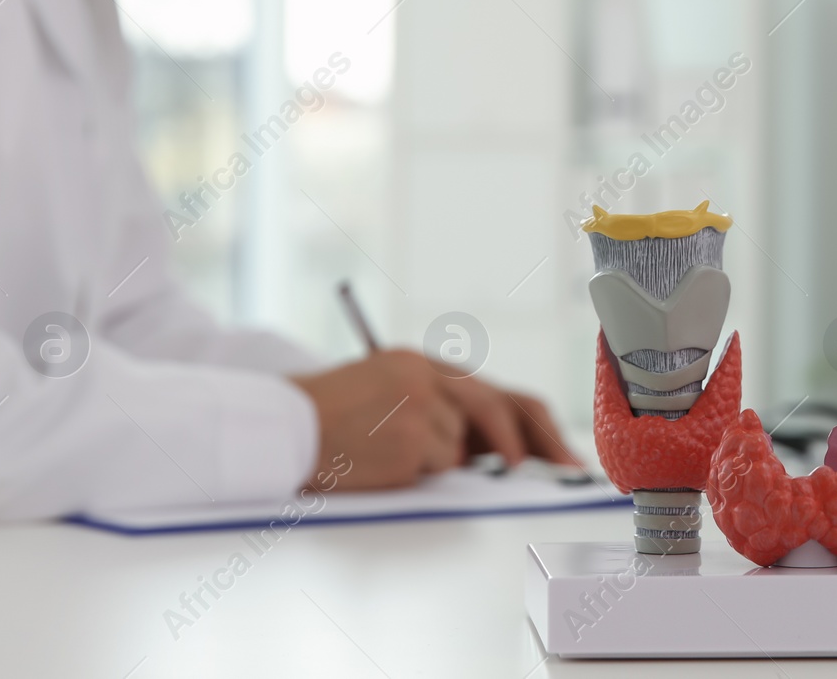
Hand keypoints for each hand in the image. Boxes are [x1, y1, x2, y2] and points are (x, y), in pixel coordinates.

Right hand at [289, 349, 577, 490]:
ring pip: (458, 448)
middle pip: (496, 408)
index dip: (532, 423)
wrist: (280, 426)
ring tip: (387, 452)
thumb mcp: (388, 392)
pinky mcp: (408, 439)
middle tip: (551, 470)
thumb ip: (440, 407)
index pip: (495, 391)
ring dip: (435, 461)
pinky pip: (435, 468)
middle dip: (526, 444)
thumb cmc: (331, 419)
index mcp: (421, 363)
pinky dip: (415, 473)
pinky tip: (379, 461)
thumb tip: (496, 446)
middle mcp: (424, 378)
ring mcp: (418, 408)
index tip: (557, 451)